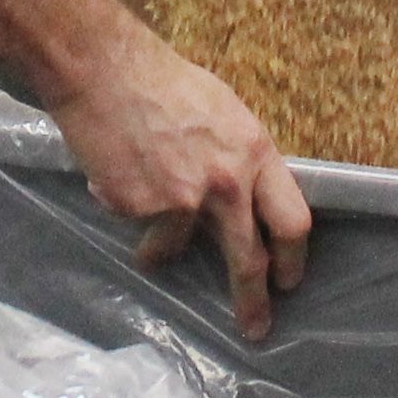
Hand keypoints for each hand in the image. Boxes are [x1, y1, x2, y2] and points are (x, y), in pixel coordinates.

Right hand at [44, 22, 312, 339]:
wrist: (105, 70)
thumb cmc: (164, 81)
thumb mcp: (224, 113)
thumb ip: (241, 158)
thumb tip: (247, 195)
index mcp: (255, 153)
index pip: (293, 221)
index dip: (292, 258)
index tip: (288, 282)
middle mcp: (228, 183)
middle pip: (250, 259)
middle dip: (252, 300)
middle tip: (253, 327)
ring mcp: (184, 199)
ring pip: (179, 249)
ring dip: (162, 250)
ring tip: (144, 235)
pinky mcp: (143, 208)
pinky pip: (140, 227)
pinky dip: (128, 213)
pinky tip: (114, 182)